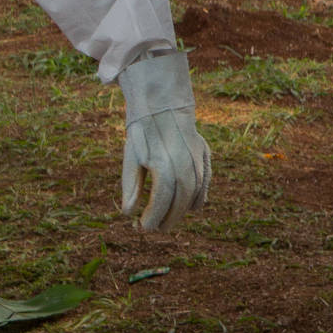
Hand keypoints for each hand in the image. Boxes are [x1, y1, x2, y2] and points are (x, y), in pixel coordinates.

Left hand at [118, 50, 210, 232]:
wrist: (162, 104)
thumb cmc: (141, 132)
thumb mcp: (130, 157)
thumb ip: (131, 186)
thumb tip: (128, 213)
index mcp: (163, 167)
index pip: (160, 202)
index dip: (152, 218)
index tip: (142, 228)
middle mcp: (184, 166)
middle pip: (179, 202)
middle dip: (167, 219)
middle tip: (154, 228)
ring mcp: (197, 160)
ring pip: (194, 194)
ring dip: (182, 211)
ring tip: (168, 220)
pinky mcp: (204, 155)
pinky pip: (205, 181)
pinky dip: (200, 196)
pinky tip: (192, 208)